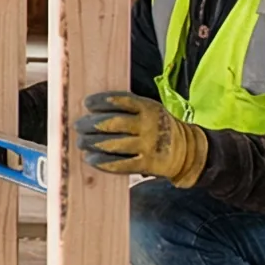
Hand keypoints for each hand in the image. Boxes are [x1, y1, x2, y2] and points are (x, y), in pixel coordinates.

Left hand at [74, 92, 207, 186]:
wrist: (187, 150)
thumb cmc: (156, 126)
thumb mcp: (148, 110)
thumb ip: (126, 107)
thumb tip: (89, 108)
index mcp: (148, 107)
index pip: (121, 100)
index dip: (101, 101)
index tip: (86, 103)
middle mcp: (148, 125)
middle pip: (113, 123)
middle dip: (90, 124)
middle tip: (78, 126)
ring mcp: (148, 145)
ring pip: (113, 144)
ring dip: (92, 143)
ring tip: (81, 143)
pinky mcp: (148, 164)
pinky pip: (120, 164)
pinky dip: (102, 162)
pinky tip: (90, 158)